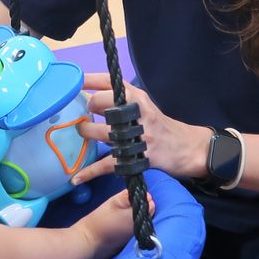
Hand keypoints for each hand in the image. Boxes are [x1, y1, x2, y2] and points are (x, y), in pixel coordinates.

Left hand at [75, 74, 210, 185]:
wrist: (187, 148)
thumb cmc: (160, 126)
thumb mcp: (144, 106)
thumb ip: (121, 101)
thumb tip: (87, 97)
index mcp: (138, 97)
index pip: (109, 82)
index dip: (87, 80)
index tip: (71, 83)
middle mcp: (138, 112)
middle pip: (102, 103)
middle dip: (88, 109)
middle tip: (86, 115)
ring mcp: (139, 135)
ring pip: (102, 133)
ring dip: (87, 134)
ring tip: (83, 134)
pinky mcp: (138, 158)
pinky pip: (108, 165)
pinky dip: (90, 172)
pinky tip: (76, 178)